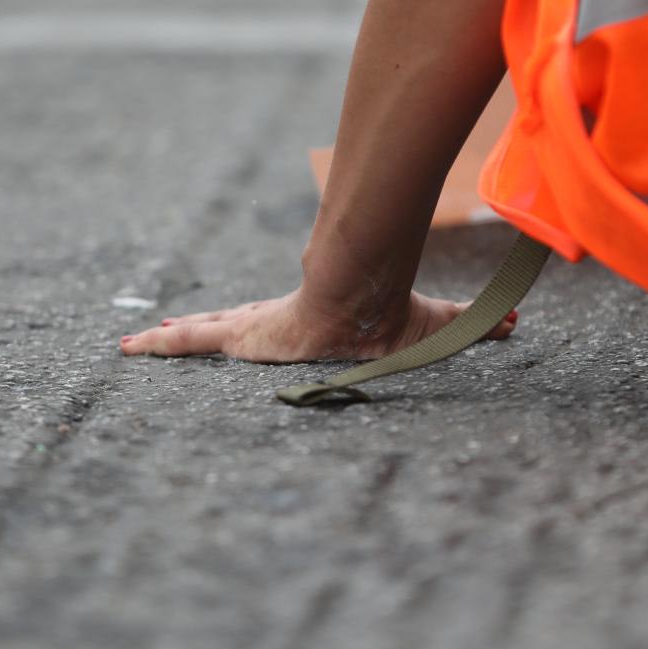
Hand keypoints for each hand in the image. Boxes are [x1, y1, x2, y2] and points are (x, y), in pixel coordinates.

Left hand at [119, 287, 516, 362]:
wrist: (362, 300)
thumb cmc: (388, 314)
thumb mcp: (425, 329)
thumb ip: (466, 326)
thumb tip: (521, 323)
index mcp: (305, 320)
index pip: (270, 320)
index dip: (249, 322)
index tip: (236, 323)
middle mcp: (271, 322)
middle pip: (225, 323)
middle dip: (197, 329)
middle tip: (161, 331)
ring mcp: (251, 327)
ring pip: (199, 331)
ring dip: (167, 338)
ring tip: (127, 344)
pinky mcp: (240, 334)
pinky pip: (192, 339)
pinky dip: (160, 344)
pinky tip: (126, 348)